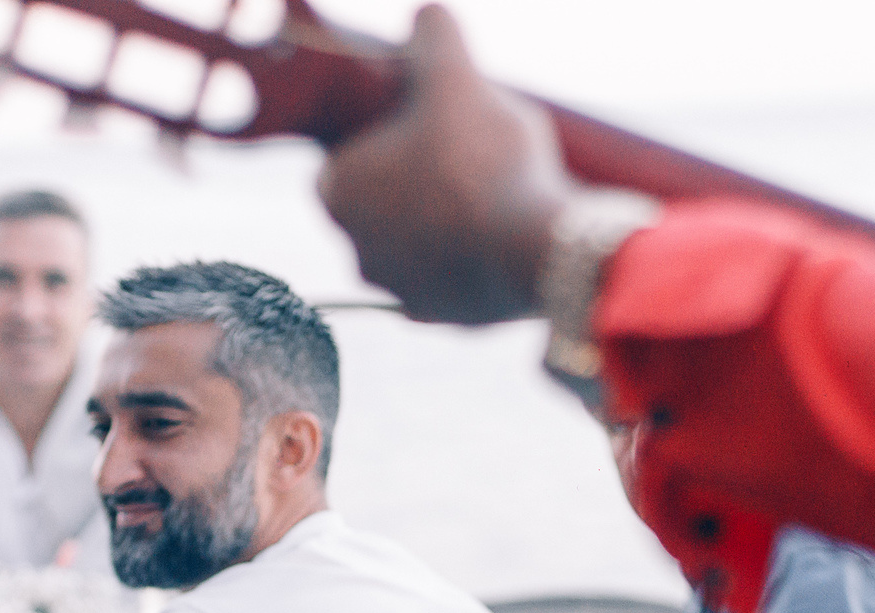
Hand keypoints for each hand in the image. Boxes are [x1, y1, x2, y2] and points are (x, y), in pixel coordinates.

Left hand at [314, 5, 568, 324]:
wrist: (535, 251)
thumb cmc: (482, 161)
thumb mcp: (457, 79)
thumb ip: (434, 39)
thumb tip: (426, 16)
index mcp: (339, 193)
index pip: (343, 159)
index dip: (380, 136)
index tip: (420, 121)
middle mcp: (356, 251)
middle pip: (381, 202)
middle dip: (413, 179)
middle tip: (463, 149)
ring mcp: (400, 293)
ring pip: (415, 244)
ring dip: (443, 221)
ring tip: (492, 189)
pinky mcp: (446, 320)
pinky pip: (453, 278)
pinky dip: (473, 257)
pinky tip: (507, 230)